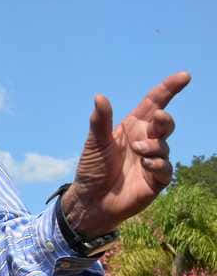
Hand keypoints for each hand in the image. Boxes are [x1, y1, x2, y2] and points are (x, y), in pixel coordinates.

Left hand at [62, 71, 190, 235]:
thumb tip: (100, 96)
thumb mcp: (94, 143)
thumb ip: (100, 121)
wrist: (91, 199)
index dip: (169, 89)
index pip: (154, 103)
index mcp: (132, 126)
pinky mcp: (157, 179)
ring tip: (137, 150)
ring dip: (153, 146)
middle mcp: (146, 140)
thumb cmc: (92, 168)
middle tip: (157, 118)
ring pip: (164, 145)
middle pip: (165, 122)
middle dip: (164, 119)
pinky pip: (165, 168)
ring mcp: (153, 159)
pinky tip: (145, 165)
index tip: (184, 76)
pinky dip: (157, 164)